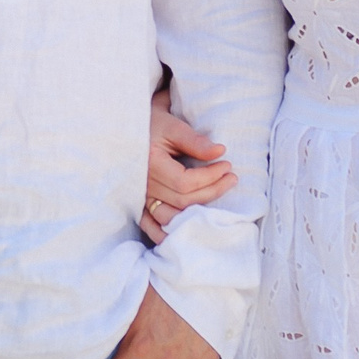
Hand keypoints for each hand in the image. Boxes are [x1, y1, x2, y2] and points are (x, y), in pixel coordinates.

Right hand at [143, 82, 236, 243]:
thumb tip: (220, 152)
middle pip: (182, 200)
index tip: (227, 165)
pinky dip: (163, 232)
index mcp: (150, 163)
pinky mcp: (138, 201)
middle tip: (231, 178)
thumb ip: (195, 141)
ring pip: (170, 215)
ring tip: (215, 200)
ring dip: (195, 212)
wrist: (127, 126)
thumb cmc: (151, 124)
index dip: (210, 177)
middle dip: (211, 191)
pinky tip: (181, 234)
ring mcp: (140, 195)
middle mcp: (143, 183)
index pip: (185, 182)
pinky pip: (149, 223)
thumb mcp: (172, 126)